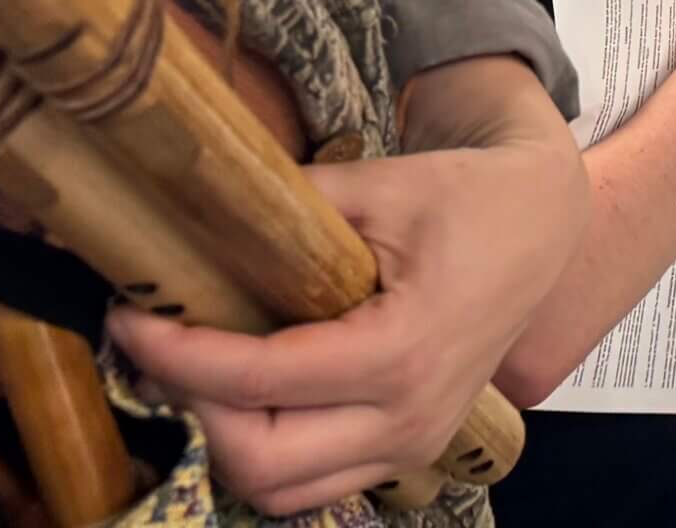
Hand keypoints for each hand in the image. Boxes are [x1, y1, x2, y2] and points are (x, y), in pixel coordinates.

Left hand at [108, 140, 580, 515]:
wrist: (543, 221)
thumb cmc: (466, 196)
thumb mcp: (378, 185)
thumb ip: (289, 206)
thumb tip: (192, 209)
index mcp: (401, 351)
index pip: (257, 379)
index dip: (177, 355)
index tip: (131, 315)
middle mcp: (408, 417)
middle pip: (260, 461)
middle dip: (194, 407)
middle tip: (163, 344)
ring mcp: (415, 444)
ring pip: (283, 490)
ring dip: (227, 439)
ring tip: (200, 370)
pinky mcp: (411, 448)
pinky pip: (316, 484)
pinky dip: (268, 453)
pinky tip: (249, 394)